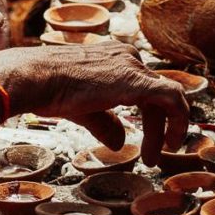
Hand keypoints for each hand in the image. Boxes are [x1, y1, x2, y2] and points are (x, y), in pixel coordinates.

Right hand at [0, 44, 189, 165]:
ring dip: (164, 130)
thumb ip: (105, 122)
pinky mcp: (136, 80)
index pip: (144, 90)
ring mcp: (133, 66)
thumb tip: (119, 142)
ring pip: (166, 99)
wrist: (36, 79)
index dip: (151, 119)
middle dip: (158, 128)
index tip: (149, 143)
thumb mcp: (83, 108)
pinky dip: (178, 120)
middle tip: (152, 157)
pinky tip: (171, 143)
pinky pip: (172, 98)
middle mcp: (128, 57)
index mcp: (116, 59)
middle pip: (156, 96)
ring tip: (153, 157)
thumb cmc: (49, 89)